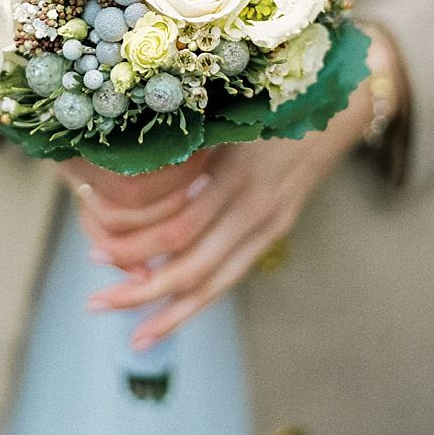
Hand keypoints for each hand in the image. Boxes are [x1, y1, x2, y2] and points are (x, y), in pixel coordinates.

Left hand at [71, 28, 402, 350]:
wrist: (338, 104)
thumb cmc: (271, 96)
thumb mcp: (226, 113)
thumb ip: (186, 143)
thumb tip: (122, 170)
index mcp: (238, 174)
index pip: (179, 229)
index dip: (135, 247)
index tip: (95, 252)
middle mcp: (258, 207)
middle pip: (194, 268)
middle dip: (142, 293)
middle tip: (96, 303)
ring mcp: (272, 223)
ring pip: (218, 284)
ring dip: (174, 314)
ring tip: (137, 338)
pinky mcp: (277, 229)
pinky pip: (234, 274)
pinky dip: (201, 298)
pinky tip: (174, 313)